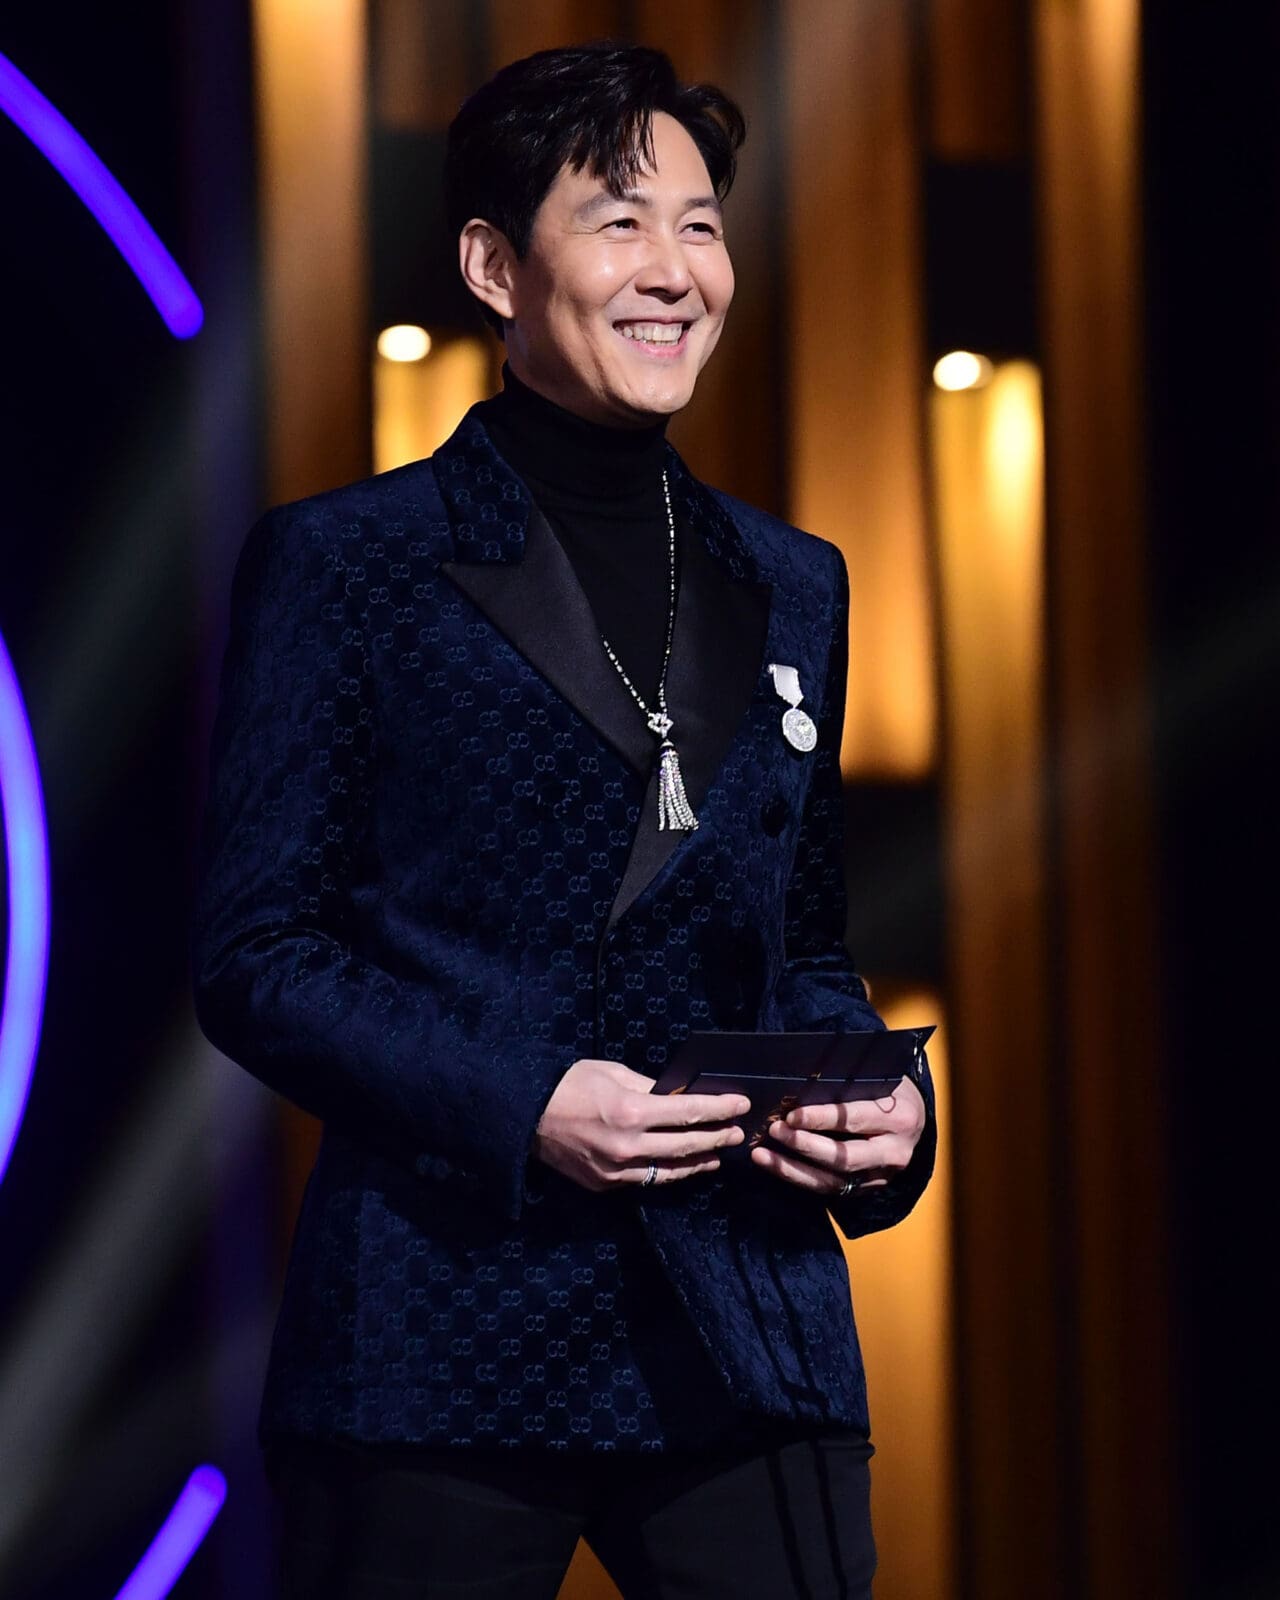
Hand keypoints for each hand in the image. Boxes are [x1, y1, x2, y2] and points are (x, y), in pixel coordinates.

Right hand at [534, 1058, 748, 1192]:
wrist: (525, 1116)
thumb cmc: (568, 1085)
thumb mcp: (612, 1073)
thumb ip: (649, 1087)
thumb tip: (679, 1095)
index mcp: (630, 1111)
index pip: (687, 1112)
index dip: (718, 1109)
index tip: (740, 1105)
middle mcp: (627, 1146)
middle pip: (686, 1145)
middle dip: (717, 1137)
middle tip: (738, 1132)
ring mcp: (616, 1171)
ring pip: (670, 1171)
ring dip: (699, 1162)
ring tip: (718, 1154)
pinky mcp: (605, 1185)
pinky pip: (646, 1180)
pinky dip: (669, 1172)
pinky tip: (683, 1165)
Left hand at [750, 1078, 926, 1197]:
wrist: (916, 1120)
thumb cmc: (889, 1091)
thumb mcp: (879, 1079)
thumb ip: (848, 1082)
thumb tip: (802, 1079)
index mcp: (900, 1118)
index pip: (855, 1119)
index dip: (822, 1118)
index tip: (792, 1115)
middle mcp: (894, 1152)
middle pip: (844, 1156)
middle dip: (805, 1145)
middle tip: (775, 1131)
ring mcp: (881, 1176)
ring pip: (833, 1180)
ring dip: (792, 1168)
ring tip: (762, 1154)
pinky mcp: (867, 1189)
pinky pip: (829, 1190)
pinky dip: (798, 1178)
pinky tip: (774, 1165)